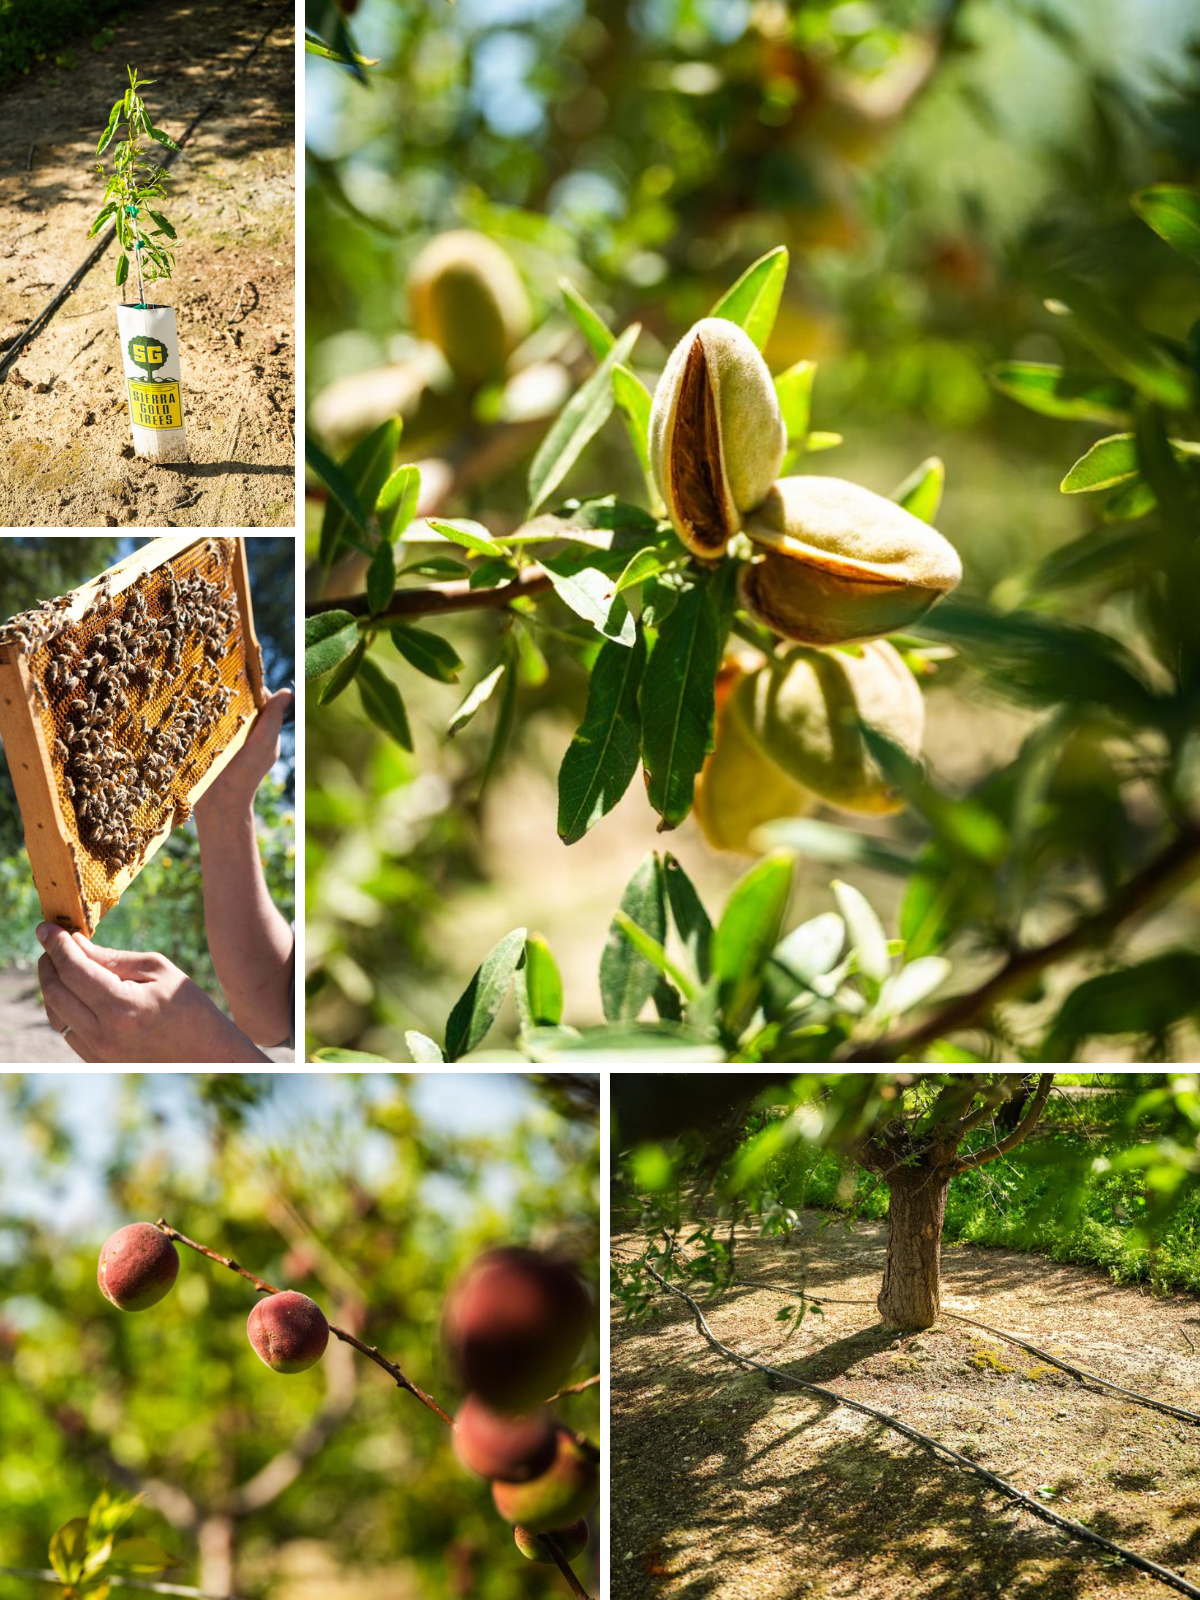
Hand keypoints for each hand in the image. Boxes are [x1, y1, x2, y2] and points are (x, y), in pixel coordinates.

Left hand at [37, 923, 269, 1062]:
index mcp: (122, 1008)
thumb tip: (74, 944)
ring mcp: (98, 1052)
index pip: (73, 970)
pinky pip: (66, 1029)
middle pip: (55, 992)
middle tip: (52, 942)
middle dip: (48, 962)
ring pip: (54, 1013)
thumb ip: (112, 958)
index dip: (55, 944)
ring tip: (62, 963)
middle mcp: (103, 1035)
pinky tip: (75, 988)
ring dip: (52, 984)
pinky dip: (63, 1005)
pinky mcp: (96, 1060)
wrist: (206, 1052)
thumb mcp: (157, 969)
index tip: (46, 926)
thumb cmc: (188, 1005)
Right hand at [194, 686, 291, 818]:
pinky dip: (207, 719)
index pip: (263, 700)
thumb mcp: (263, 741)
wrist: (219, 804)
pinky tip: (197, 712)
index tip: (239, 677)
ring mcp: (231, 742)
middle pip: (245, 706)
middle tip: (218, 683)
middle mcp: (250, 735)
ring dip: (218, 706)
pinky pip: (212, 727)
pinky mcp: (212, 748)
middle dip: (234, 694)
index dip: (253, 688)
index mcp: (266, 733)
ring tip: (206, 696)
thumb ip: (274, 717)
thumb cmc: (245, 772)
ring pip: (228, 715)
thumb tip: (288, 692)